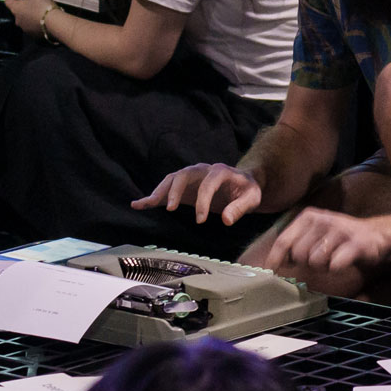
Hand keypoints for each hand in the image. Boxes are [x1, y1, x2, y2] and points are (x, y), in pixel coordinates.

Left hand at [3, 0, 54, 40]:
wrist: (55, 24)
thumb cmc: (42, 5)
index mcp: (15, 9)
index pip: (7, 1)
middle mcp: (18, 20)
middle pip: (16, 12)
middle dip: (20, 7)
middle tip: (28, 2)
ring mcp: (26, 29)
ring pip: (25, 20)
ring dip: (28, 16)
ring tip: (36, 12)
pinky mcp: (35, 35)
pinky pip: (33, 27)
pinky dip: (35, 23)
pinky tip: (42, 21)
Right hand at [133, 162, 263, 224]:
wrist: (244, 184)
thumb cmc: (248, 191)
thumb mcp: (252, 198)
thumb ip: (240, 208)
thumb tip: (226, 220)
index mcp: (220, 171)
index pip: (208, 184)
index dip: (203, 201)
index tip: (201, 220)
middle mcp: (202, 170)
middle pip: (184, 175)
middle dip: (175, 190)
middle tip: (170, 208)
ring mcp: (191, 177)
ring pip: (171, 179)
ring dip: (160, 191)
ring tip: (148, 204)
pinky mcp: (184, 187)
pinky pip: (165, 188)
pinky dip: (152, 196)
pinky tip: (138, 204)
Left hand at [260, 205, 390, 293]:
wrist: (378, 235)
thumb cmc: (341, 238)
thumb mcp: (316, 233)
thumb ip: (296, 243)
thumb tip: (275, 263)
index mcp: (309, 217)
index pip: (284, 241)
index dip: (275, 259)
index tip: (272, 272)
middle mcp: (323, 220)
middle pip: (299, 255)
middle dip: (308, 263)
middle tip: (321, 258)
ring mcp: (340, 231)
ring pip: (316, 261)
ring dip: (324, 266)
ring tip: (333, 258)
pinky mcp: (355, 244)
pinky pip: (334, 266)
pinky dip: (337, 268)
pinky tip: (343, 261)